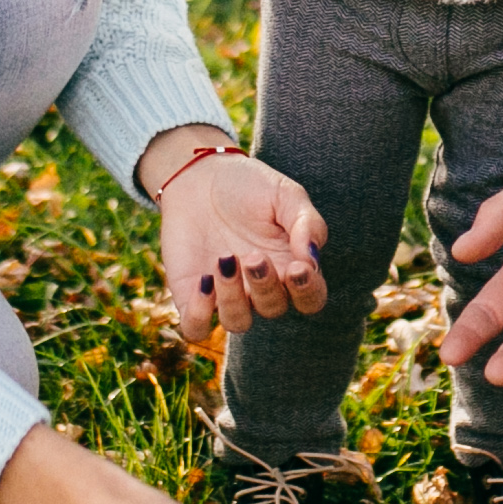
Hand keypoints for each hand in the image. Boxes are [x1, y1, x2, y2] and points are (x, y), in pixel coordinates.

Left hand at [145, 128, 327, 341]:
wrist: (197, 176)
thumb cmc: (248, 186)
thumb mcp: (285, 194)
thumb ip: (307, 224)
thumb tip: (311, 260)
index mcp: (289, 267)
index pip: (310, 299)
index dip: (308, 292)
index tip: (298, 267)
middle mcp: (260, 287)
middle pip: (274, 309)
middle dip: (266, 286)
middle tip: (254, 256)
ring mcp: (226, 294)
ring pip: (238, 322)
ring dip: (234, 298)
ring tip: (225, 260)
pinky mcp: (192, 294)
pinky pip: (196, 327)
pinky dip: (199, 316)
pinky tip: (203, 281)